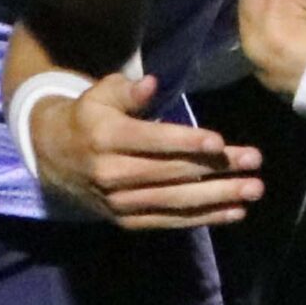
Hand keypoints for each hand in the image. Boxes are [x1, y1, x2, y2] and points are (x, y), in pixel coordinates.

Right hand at [30, 72, 263, 229]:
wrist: (52, 157)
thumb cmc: (89, 117)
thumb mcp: (100, 95)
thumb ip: (127, 91)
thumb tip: (150, 84)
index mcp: (106, 137)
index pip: (151, 141)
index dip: (185, 143)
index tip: (219, 143)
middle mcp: (111, 173)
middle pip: (170, 172)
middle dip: (215, 168)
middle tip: (253, 162)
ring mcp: (119, 202)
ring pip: (174, 201)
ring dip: (218, 197)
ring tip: (253, 190)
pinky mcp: (127, 220)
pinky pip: (169, 221)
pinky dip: (203, 218)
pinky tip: (234, 212)